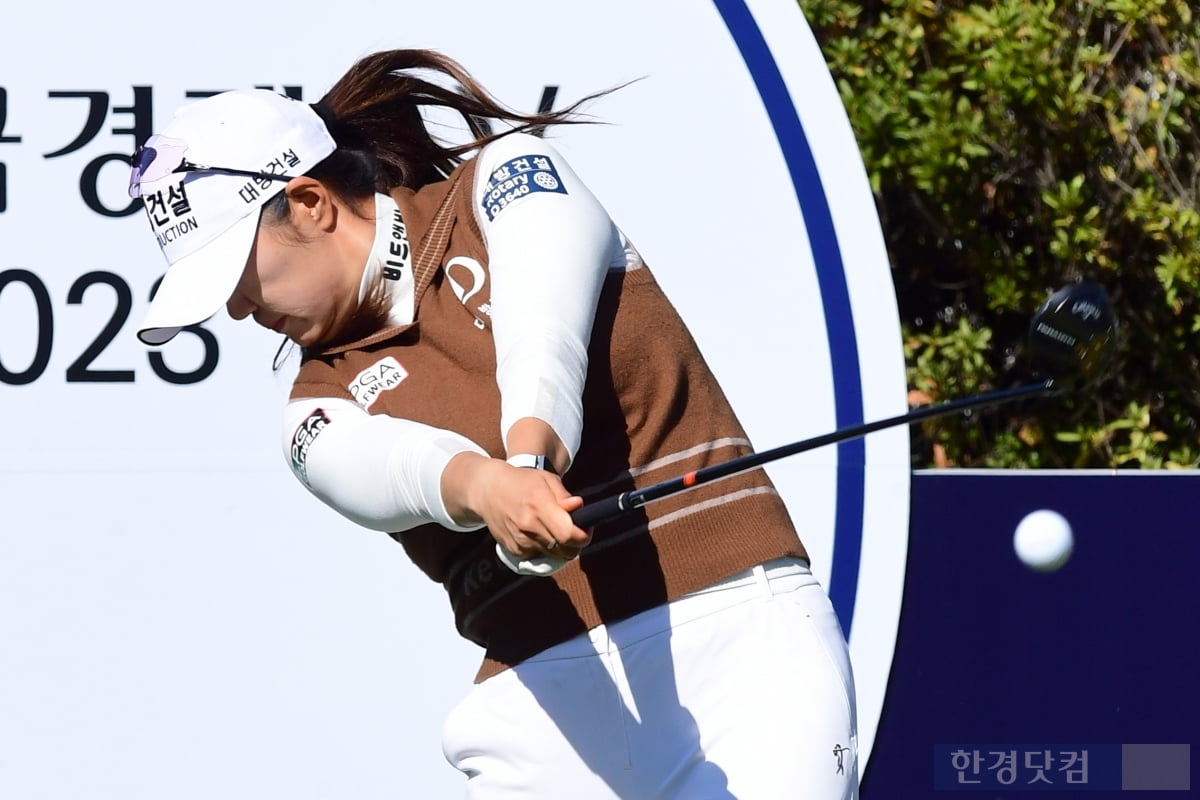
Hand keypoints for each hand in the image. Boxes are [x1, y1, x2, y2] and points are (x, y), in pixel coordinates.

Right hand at [442, 454, 590, 572]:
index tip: (586, 527)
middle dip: (575, 543)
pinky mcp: (514, 550)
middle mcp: (528, 527)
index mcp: (539, 506)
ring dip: (560, 546)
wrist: (488, 490)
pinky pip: (540, 556)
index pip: (569, 534)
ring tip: (553, 527)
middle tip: (573, 529)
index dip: (583, 535)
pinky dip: (544, 548)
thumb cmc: (522, 481)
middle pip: (565, 551)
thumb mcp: (546, 480)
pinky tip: (538, 532)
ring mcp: (520, 541)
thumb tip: (579, 507)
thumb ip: (565, 497)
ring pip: (554, 556)